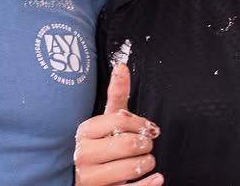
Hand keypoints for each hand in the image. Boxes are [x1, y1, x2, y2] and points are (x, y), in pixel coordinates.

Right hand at [74, 64, 162, 185]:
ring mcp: (91, 178)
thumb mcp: (106, 120)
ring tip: (144, 160)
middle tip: (147, 143)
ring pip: (132, 168)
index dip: (140, 123)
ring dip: (148, 163)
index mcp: (85, 132)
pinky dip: (149, 184)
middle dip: (146, 143)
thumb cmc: (99, 146)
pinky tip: (156, 178)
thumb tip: (122, 66)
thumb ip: (116, 95)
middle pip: (128, 144)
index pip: (120, 120)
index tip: (147, 127)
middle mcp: (84, 154)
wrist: (85, 179)